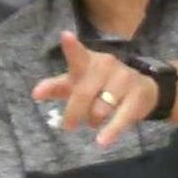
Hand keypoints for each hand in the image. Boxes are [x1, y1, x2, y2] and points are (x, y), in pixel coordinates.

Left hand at [33, 31, 157, 145]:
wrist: (142, 90)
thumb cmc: (100, 85)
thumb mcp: (77, 83)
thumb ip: (55, 87)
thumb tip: (35, 93)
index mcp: (89, 61)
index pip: (78, 54)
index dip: (72, 46)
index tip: (65, 36)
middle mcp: (106, 66)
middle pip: (83, 94)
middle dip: (73, 113)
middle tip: (68, 125)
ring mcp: (124, 80)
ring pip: (99, 109)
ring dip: (92, 121)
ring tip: (93, 121)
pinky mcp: (137, 97)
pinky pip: (120, 118)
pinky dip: (110, 131)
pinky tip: (102, 141)